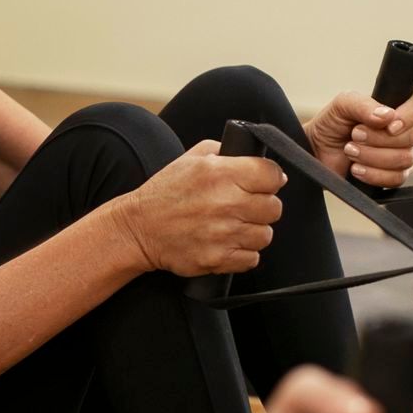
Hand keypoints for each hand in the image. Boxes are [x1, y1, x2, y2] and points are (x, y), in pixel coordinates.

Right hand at [113, 141, 286, 276]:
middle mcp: (225, 203)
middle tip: (242, 206)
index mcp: (221, 173)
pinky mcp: (218, 259)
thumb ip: (226, 153)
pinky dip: (242, 253)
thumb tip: (257, 160)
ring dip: (252, 231)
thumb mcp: (191, 158)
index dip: (269, 179)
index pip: (273, 175)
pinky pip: (252, 258)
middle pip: (274, 207)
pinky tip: (225, 242)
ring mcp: (223, 234)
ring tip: (231, 226)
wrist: (138, 228)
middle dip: (261, 206)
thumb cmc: (164, 193)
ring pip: (265, 235)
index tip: (261, 184)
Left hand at [304, 89, 412, 186]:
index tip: (389, 125)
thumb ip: (363, 104)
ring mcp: (401, 154)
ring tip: (350, 151)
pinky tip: (356, 169)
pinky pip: (397, 178)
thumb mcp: (342, 105)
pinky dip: (373, 174)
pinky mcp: (392, 176)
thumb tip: (388, 116)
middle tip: (354, 135)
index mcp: (397, 108)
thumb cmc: (331, 124)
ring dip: (372, 156)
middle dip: (380, 138)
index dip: (411, 115)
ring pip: (405, 158)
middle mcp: (404, 131)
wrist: (316, 151)